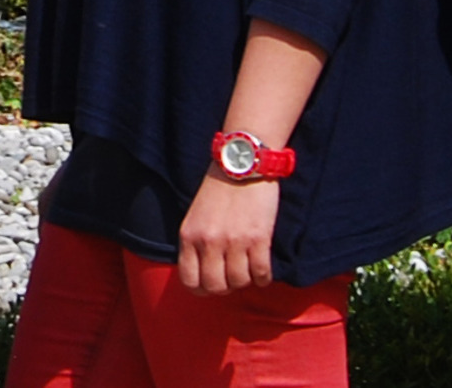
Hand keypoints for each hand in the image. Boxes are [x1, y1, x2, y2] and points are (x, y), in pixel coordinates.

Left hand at [178, 172, 279, 294]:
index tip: (212, 285)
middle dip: (225, 288)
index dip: (202, 289)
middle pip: (215, 286)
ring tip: (248, 270)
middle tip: (233, 279)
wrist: (242, 162)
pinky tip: (263, 272)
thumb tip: (204, 272)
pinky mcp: (258, 238)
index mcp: (189, 235)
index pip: (189, 280)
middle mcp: (209, 241)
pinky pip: (261, 273)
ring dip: (245, 281)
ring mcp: (234, 241)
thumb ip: (196, 242)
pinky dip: (263, 278)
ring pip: (239, 282)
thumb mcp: (195, 215)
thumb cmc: (219, 188)